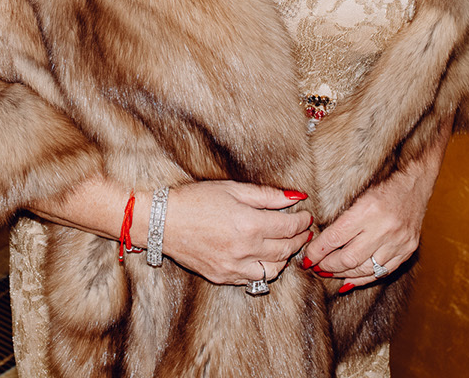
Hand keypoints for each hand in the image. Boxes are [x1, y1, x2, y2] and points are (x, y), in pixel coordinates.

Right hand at [159, 180, 313, 285]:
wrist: (162, 221)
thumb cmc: (195, 200)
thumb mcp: (232, 189)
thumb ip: (267, 196)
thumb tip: (295, 197)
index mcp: (249, 224)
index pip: (289, 227)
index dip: (302, 221)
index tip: (305, 216)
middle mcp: (245, 250)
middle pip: (286, 249)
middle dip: (299, 239)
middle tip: (303, 231)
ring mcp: (233, 267)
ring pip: (274, 270)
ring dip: (286, 258)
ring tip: (288, 245)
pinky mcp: (222, 277)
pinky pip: (254, 279)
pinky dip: (266, 270)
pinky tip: (266, 258)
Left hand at [303, 127, 449, 289]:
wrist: (415, 182)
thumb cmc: (382, 184)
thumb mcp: (356, 193)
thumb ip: (339, 217)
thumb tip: (317, 240)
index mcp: (368, 210)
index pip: (335, 238)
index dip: (317, 251)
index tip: (307, 257)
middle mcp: (384, 228)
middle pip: (349, 258)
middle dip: (327, 266)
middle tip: (315, 266)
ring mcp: (399, 241)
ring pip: (365, 269)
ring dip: (343, 274)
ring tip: (329, 272)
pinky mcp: (408, 249)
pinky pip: (383, 272)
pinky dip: (364, 278)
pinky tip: (350, 278)